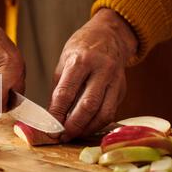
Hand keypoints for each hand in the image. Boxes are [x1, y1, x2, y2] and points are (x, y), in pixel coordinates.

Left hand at [49, 8, 137, 140]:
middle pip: (88, 105)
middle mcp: (101, 70)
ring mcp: (115, 80)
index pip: (66, 92)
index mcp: (81, 61)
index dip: (57, 113)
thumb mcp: (63, 63)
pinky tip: (85, 128)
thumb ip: (58, 89)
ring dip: (87, 128)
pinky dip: (97, 124)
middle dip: (73, 125)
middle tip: (61, 136)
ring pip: (103, 112)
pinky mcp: (122, 90)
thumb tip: (51, 116)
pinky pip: (111, 112)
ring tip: (72, 136)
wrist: (110, 35)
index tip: (49, 127)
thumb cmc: (82, 49)